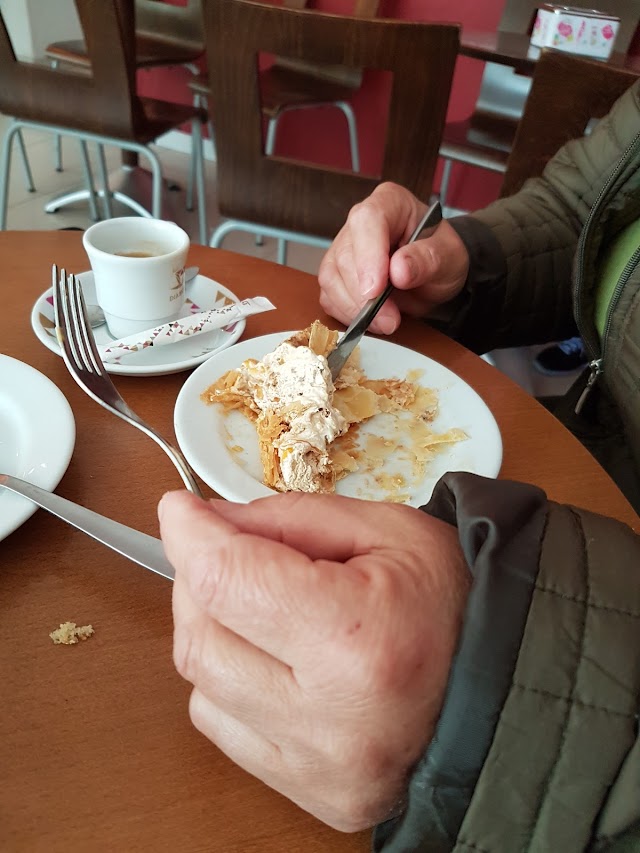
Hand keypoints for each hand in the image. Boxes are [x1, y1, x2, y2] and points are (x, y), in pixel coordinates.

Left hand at [160, 490, 469, 831]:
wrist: (505, 690)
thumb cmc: (455, 603)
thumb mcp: (387, 530)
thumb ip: (289, 519)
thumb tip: (211, 521)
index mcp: (356, 640)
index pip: (228, 581)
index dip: (190, 535)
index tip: (180, 509)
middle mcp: (329, 719)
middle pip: (199, 636)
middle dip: (198, 579)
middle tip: (225, 549)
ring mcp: (315, 768)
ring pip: (200, 684)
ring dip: (212, 628)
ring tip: (258, 602)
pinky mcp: (309, 794)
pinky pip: (222, 726)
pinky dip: (228, 679)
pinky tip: (270, 655)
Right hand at [318, 182, 469, 334]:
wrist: (436, 275)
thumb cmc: (441, 256)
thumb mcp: (449, 257)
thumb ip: (428, 259)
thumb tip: (399, 271)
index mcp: (390, 203)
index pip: (367, 220)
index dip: (368, 256)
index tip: (376, 290)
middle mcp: (360, 222)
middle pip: (344, 255)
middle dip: (363, 295)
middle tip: (390, 320)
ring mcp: (344, 248)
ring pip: (331, 278)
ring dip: (354, 308)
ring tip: (386, 323)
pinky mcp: (337, 274)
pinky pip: (329, 296)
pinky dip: (346, 314)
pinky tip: (371, 321)